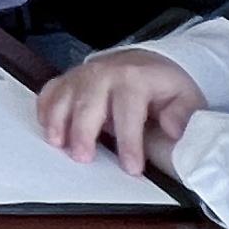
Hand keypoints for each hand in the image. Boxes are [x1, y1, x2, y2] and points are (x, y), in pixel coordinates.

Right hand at [36, 48, 204, 175]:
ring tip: (57, 143)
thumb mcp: (185, 96)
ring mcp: (82, 75)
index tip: (131, 167)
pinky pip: (50, 91)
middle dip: (82, 132)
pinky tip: (47, 127)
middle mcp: (103, 74)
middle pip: (88, 104)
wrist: (146, 61)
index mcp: (134, 78)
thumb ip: (183, 113)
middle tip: (83, 158)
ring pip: (63, 96)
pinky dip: (44, 109)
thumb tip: (174, 128)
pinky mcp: (69, 79)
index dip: (129, 142)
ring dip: (56, 120)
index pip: (128, 112)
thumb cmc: (163, 84)